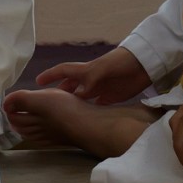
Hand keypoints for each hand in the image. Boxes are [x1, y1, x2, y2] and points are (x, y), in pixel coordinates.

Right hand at [35, 48, 152, 104]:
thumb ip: (91, 80)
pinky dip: (90, 111)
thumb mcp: (104, 69)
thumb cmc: (122, 62)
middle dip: (58, 93)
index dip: (50, 75)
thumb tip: (76, 95)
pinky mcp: (112, 96)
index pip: (63, 71)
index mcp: (86, 70)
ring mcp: (100, 88)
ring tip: (61, 115)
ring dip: (73, 104)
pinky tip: (85, 119)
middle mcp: (90, 80)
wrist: (145, 64)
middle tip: (46, 104)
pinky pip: (97, 105)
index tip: (37, 82)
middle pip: (70, 87)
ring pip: (82, 97)